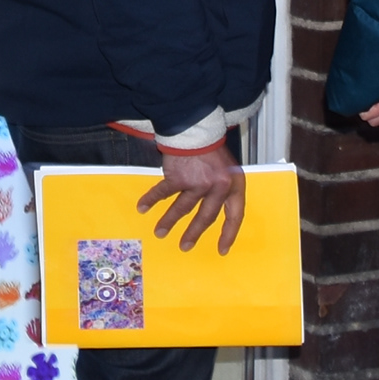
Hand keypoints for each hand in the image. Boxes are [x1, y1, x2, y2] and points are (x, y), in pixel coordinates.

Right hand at [136, 138, 247, 254]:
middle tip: (185, 246)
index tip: (222, 249)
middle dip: (194, 233)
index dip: (229, 234)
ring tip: (160, 232)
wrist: (196, 130)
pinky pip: (163, 193)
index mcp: (234, 186)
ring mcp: (197, 183)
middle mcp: (218, 187)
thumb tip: (214, 212)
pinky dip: (151, 200)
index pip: (235, 216)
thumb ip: (224, 190)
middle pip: (206, 217)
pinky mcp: (178, 177)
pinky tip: (143, 207)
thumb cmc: (212, 150)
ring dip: (169, 221)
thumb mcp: (229, 171)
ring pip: (182, 208)